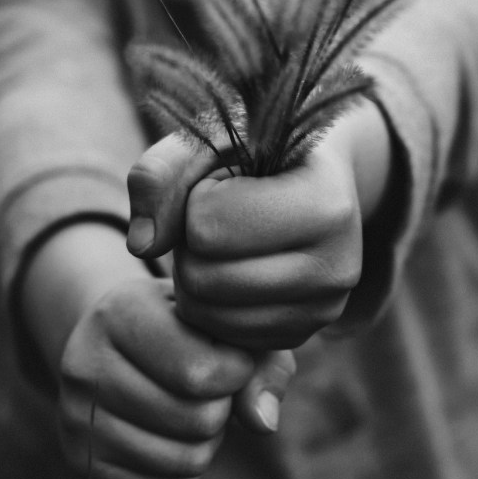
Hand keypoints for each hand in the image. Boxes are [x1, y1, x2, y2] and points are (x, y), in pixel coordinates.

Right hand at [57, 275, 255, 478]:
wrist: (114, 337)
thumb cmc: (183, 324)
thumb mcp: (222, 320)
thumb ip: (259, 360)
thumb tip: (263, 423)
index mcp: (120, 311)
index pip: (198, 371)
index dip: (237, 371)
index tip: (235, 356)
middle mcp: (85, 363)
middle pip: (195, 419)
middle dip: (223, 407)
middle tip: (214, 385)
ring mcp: (76, 416)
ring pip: (184, 460)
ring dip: (208, 440)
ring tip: (195, 406)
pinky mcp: (81, 459)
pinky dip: (186, 467)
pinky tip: (174, 431)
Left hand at [173, 134, 362, 350]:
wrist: (314, 177)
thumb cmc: (256, 152)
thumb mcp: (209, 141)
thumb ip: (161, 174)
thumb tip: (141, 244)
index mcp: (325, 204)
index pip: (209, 225)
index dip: (196, 199)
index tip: (222, 183)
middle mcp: (336, 265)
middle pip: (203, 277)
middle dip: (189, 243)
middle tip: (214, 215)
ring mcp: (324, 309)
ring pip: (207, 313)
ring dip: (194, 273)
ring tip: (221, 241)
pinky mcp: (301, 336)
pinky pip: (220, 337)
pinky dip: (209, 305)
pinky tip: (230, 269)